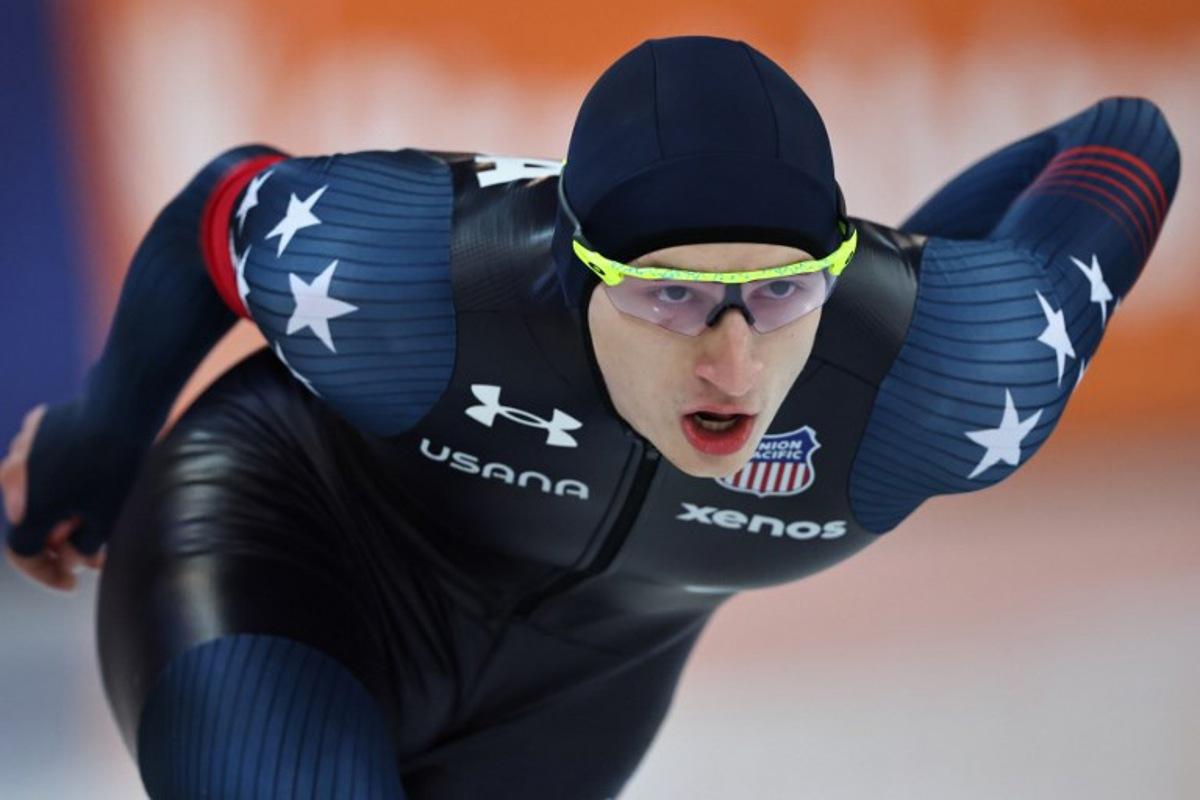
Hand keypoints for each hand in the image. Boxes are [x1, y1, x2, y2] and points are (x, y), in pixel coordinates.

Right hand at [2, 404, 105, 592]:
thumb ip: (85, 547)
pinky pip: (44, 458)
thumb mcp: (106, 518)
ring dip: (60, 505)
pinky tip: (92, 473)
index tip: (70, 582)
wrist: (122, 407)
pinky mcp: (37, 426)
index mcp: (27, 509)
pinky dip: (62, 472)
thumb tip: (76, 557)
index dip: (45, 572)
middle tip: (93, 548)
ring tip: (95, 509)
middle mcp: (14, 479)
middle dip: (59, 538)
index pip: (23, 553)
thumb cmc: (116, 468)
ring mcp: (22, 448)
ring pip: (36, 488)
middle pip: (30, 520)